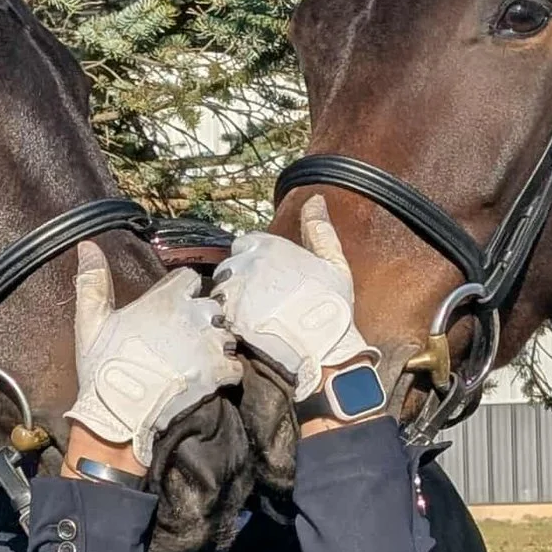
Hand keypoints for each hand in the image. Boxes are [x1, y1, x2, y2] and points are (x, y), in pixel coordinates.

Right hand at [64, 244, 240, 457]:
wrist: (118, 413)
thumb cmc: (103, 368)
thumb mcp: (91, 321)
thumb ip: (93, 281)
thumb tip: (87, 246)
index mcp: (166, 298)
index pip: (190, 278)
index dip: (184, 291)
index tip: (175, 306)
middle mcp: (194, 315)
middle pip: (214, 305)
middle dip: (205, 318)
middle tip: (188, 337)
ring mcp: (209, 344)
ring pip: (228, 334)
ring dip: (218, 344)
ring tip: (199, 359)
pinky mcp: (219, 372)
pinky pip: (235, 365)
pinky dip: (227, 371)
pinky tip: (210, 378)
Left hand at [210, 196, 378, 398]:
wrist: (322, 352)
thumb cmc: (331, 311)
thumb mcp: (334, 264)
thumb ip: (320, 229)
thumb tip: (316, 199)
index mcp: (267, 245)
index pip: (246, 244)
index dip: (256, 263)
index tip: (270, 282)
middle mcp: (244, 262)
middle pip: (230, 267)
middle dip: (241, 282)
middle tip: (264, 304)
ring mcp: (232, 290)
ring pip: (221, 291)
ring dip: (232, 303)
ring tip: (255, 321)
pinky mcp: (225, 318)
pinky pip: (218, 315)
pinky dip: (228, 323)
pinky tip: (246, 334)